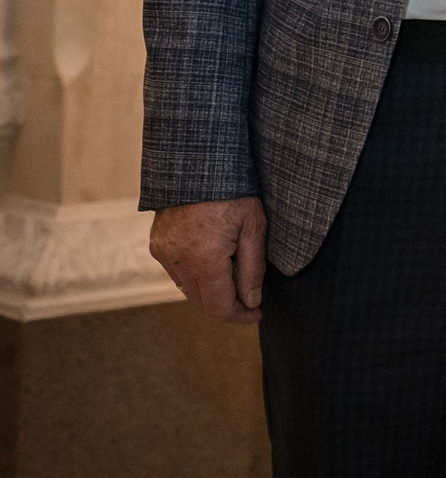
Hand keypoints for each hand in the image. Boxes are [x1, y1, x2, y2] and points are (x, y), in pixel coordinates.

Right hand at [149, 197, 266, 324]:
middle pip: (201, 303)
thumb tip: (251, 301)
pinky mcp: (157, 245)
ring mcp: (163, 253)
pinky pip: (177, 273)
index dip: (239, 316)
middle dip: (227, 305)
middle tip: (251, 298)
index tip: (257, 313)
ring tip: (235, 274)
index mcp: (203, 258)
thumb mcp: (254, 227)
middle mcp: (177, 261)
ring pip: (188, 290)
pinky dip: (196, 276)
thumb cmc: (232, 190)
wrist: (196, 161)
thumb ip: (252, 268)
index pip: (218, 307)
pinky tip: (215, 261)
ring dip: (211, 291)